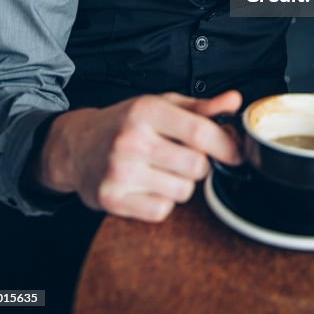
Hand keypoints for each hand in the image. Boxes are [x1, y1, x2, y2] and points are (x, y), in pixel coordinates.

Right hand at [35, 90, 242, 220]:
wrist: (76, 145)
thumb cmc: (126, 122)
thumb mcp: (161, 104)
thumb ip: (201, 106)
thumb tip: (235, 102)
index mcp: (147, 110)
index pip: (199, 132)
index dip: (226, 145)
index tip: (237, 153)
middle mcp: (132, 140)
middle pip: (196, 167)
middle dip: (199, 165)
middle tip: (184, 157)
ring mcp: (120, 172)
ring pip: (182, 192)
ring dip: (181, 184)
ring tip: (162, 170)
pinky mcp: (111, 200)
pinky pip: (161, 212)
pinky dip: (162, 203)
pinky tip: (148, 186)